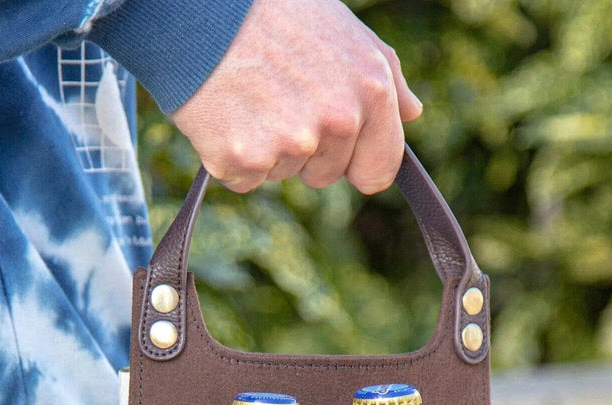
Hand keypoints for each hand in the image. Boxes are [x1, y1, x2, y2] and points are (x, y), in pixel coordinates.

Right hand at [171, 0, 421, 193]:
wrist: (197, 6)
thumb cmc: (272, 11)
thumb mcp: (344, 30)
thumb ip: (386, 76)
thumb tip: (414, 113)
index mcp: (371, 90)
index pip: (379, 171)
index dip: (356, 163)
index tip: (338, 150)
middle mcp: (337, 121)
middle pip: (326, 176)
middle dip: (305, 149)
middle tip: (276, 96)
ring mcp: (291, 144)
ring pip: (284, 175)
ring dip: (266, 146)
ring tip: (249, 93)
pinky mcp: (244, 160)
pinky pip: (244, 179)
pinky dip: (230, 154)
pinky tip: (225, 111)